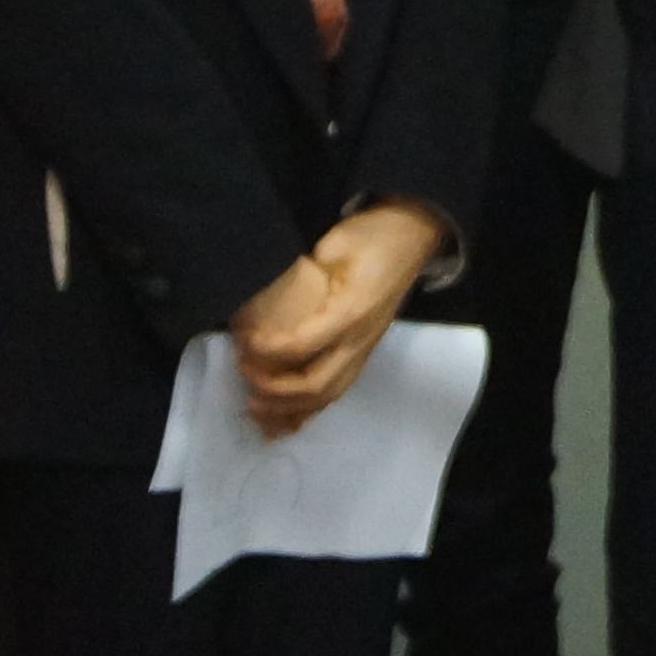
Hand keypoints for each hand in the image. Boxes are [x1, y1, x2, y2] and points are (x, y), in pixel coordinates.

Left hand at [229, 200, 445, 435]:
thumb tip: (267, 294)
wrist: (414, 235)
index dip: (267, 350)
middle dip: (274, 390)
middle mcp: (361, 340)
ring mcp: (365, 350)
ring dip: (288, 408)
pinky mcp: (363, 353)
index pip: (303, 346)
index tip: (242, 339)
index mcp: (352, 311)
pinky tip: (285, 420)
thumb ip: (303, 268)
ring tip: (255, 407)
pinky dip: (308, 410)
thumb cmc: (373, 235)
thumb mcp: (336, 241)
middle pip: (316, 384)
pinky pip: (336, 391)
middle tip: (243, 374)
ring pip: (328, 395)